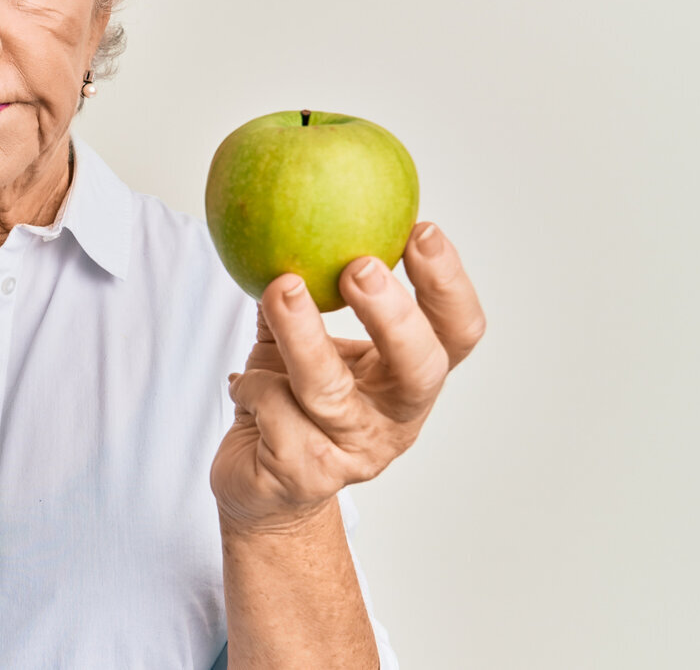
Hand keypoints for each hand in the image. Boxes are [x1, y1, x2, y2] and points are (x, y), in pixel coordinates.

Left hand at [209, 221, 485, 534]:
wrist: (259, 490)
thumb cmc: (287, 404)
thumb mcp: (300, 341)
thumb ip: (304, 290)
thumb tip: (292, 210)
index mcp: (408, 381)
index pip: (458, 335)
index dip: (449, 285)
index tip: (421, 229)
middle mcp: (394, 420)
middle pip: (419, 368)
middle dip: (394, 315)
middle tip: (359, 266)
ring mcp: (352, 454)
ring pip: (330, 390)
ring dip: (302, 334)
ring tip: (280, 288)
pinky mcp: (304, 475)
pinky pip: (275, 413)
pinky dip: (253, 385)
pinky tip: (241, 382)